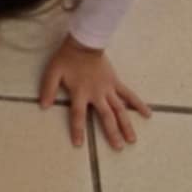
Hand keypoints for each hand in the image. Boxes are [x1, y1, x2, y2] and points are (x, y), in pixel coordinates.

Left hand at [38, 36, 151, 151]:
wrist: (84, 44)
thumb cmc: (66, 59)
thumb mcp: (52, 73)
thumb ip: (48, 89)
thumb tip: (43, 106)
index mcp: (80, 93)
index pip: (78, 115)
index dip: (78, 130)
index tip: (79, 144)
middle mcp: (96, 94)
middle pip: (106, 117)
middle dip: (112, 133)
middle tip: (118, 148)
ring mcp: (108, 89)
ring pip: (120, 110)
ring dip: (126, 125)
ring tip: (132, 140)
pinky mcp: (116, 82)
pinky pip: (129, 94)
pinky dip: (138, 104)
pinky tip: (147, 113)